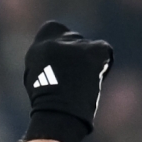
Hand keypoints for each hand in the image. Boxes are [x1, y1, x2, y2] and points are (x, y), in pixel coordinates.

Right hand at [20, 21, 112, 141]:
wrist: (58, 112)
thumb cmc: (48, 105)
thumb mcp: (37, 78)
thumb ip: (46, 62)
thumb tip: (58, 61)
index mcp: (39, 46)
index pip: (53, 29)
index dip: (62, 44)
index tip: (64, 61)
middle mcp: (55, 40)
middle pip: (73, 39)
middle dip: (76, 55)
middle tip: (76, 77)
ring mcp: (74, 44)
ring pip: (88, 46)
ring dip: (88, 61)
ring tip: (84, 82)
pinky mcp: (91, 51)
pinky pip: (104, 50)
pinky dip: (103, 63)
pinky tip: (97, 77)